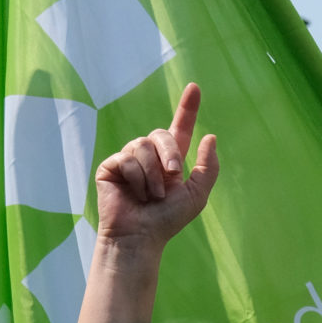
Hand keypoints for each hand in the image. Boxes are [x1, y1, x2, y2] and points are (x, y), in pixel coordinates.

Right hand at [94, 83, 218, 249]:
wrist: (142, 235)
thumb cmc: (168, 219)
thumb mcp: (196, 194)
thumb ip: (206, 167)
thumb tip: (210, 136)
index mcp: (170, 160)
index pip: (179, 128)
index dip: (187, 108)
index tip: (195, 87)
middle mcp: (149, 156)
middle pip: (161, 134)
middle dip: (170, 154)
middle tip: (173, 177)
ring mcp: (128, 159)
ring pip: (142, 146)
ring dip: (153, 175)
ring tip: (150, 196)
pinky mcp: (111, 165)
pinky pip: (126, 158)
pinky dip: (136, 178)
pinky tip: (133, 194)